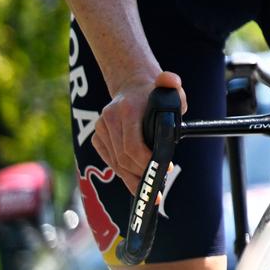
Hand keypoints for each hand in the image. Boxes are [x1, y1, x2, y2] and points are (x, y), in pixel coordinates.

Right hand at [92, 71, 184, 188]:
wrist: (131, 86)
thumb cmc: (155, 92)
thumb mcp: (169, 87)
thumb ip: (173, 85)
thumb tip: (171, 81)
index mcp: (126, 109)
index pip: (132, 146)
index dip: (147, 162)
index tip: (164, 170)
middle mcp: (109, 119)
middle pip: (123, 158)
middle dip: (140, 175)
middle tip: (157, 187)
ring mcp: (100, 128)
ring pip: (115, 162)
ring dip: (131, 178)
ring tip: (148, 189)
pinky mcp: (97, 136)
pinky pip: (109, 159)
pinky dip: (122, 171)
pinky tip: (134, 180)